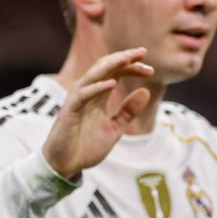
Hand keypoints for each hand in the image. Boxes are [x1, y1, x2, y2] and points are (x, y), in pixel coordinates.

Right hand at [42, 48, 152, 179]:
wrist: (66, 165)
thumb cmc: (86, 146)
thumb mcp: (114, 128)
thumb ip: (128, 111)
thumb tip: (146, 91)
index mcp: (98, 96)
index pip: (116, 73)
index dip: (132, 68)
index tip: (150, 68)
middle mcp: (87, 93)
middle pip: (105, 68)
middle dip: (123, 58)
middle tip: (142, 52)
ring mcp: (77, 100)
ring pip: (93, 75)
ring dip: (111, 65)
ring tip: (127, 59)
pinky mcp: (69, 111)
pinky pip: (83, 95)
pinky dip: (97, 88)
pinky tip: (112, 83)